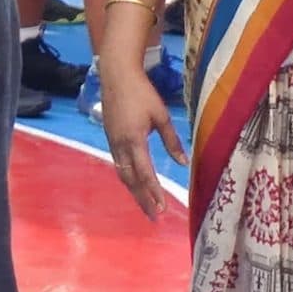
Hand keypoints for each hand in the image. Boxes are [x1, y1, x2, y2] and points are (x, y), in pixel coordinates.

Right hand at [99, 63, 187, 222]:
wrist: (115, 74)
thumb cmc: (141, 92)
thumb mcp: (161, 115)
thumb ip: (171, 140)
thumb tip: (182, 162)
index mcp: (134, 139)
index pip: (145, 172)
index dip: (153, 191)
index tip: (162, 208)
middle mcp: (120, 144)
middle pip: (130, 178)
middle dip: (142, 198)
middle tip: (154, 216)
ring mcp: (112, 141)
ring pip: (122, 172)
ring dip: (133, 191)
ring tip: (145, 205)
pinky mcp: (110, 137)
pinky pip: (118, 163)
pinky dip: (127, 177)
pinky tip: (134, 183)